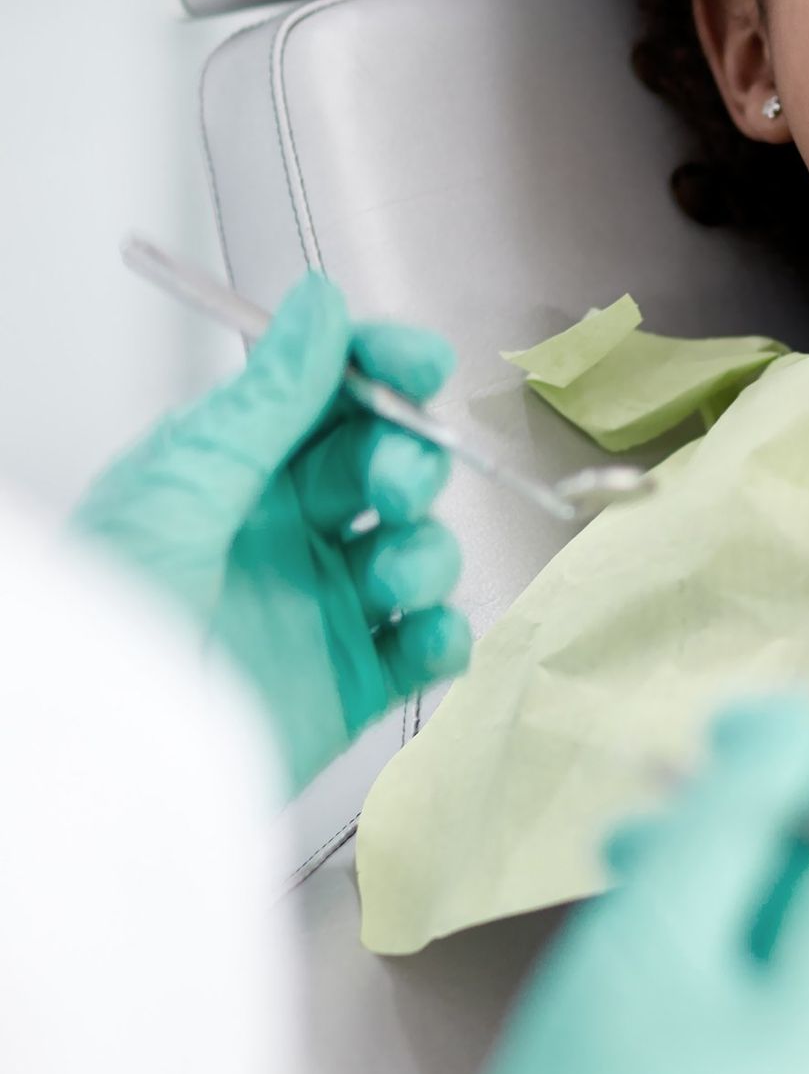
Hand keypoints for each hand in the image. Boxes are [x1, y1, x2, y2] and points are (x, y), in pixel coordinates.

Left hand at [71, 271, 467, 790]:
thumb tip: (320, 306)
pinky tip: (427, 633)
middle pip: (386, 465)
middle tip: (398, 483)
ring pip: (418, 548)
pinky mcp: (347, 683)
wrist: (98, 767)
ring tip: (397, 575)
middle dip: (413, 462)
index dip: (382, 370)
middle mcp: (281, 532)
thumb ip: (268, 398)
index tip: (420, 365)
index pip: (327, 396)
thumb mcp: (183, 485)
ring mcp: (320, 607)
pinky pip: (425, 645)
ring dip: (429, 550)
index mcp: (232, 471)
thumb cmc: (107, 624)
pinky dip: (445, 635)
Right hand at [375, 695, 808, 1073]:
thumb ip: (733, 812)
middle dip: (752, 844)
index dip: (796, 750)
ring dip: (746, 920)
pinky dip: (760, 1004)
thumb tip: (797, 728)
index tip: (711, 734)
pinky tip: (666, 1015)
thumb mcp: (646, 942)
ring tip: (635, 921)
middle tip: (640, 831)